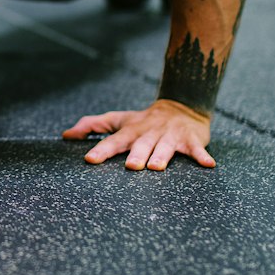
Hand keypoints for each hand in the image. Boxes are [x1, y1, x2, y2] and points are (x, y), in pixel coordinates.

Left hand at [62, 99, 214, 170]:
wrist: (181, 106)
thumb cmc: (143, 120)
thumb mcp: (118, 120)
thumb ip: (92, 125)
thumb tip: (66, 135)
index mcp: (131, 131)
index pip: (114, 140)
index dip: (102, 149)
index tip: (90, 159)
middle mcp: (149, 133)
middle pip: (141, 144)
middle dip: (136, 154)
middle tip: (131, 166)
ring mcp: (170, 136)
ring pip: (165, 147)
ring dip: (162, 156)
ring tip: (157, 167)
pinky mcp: (190, 140)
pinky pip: (197, 150)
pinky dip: (202, 156)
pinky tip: (209, 165)